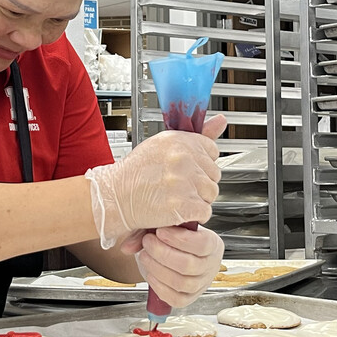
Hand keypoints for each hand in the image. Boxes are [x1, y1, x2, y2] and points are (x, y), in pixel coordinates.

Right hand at [85, 114, 226, 248]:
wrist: (114, 197)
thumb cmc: (135, 174)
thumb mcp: (163, 145)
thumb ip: (197, 135)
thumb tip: (222, 120)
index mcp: (179, 140)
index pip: (212, 150)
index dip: (200, 164)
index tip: (186, 169)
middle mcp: (182, 157)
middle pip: (214, 174)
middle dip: (199, 183)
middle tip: (176, 186)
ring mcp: (183, 181)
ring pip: (211, 193)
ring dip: (197, 200)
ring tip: (175, 198)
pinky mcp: (183, 204)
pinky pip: (204, 212)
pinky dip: (192, 216)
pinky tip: (176, 210)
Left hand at [132, 224, 224, 308]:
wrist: (176, 250)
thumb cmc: (174, 237)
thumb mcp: (167, 225)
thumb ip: (149, 229)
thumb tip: (128, 246)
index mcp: (212, 244)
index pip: (202, 244)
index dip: (179, 239)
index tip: (160, 231)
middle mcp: (210, 265)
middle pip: (189, 265)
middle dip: (163, 254)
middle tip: (147, 242)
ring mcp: (201, 284)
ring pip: (182, 283)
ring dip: (158, 269)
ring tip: (145, 256)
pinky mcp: (190, 298)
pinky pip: (176, 299)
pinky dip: (160, 288)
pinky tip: (151, 274)